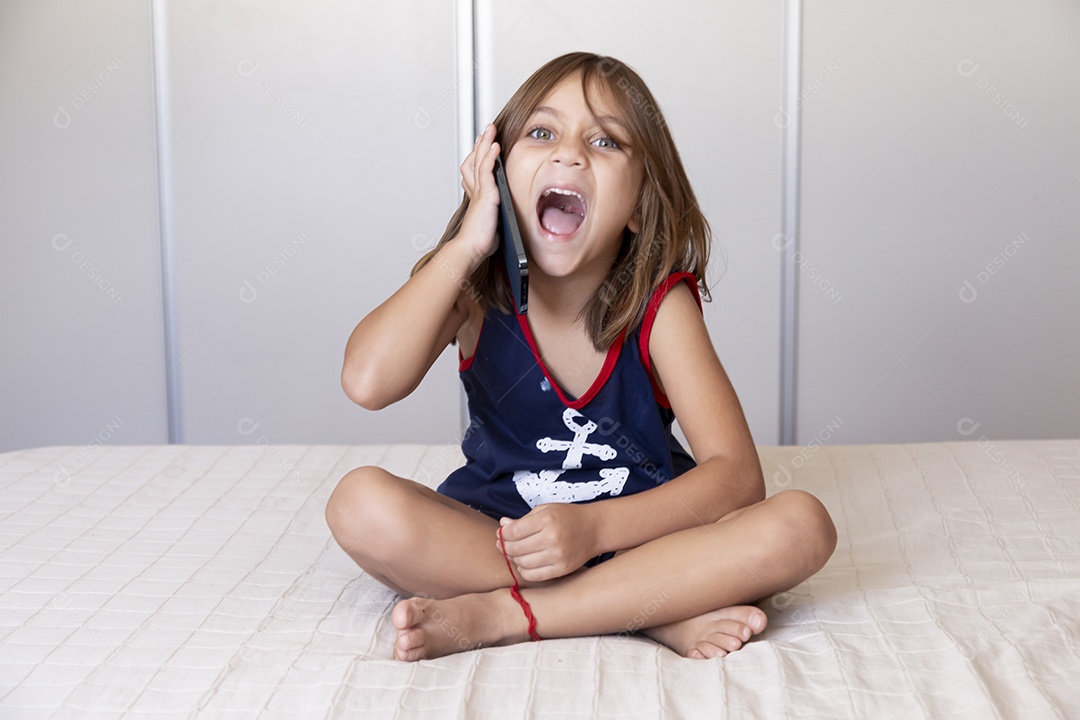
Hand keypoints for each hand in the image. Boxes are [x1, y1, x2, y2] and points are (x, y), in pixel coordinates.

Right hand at [456, 123, 500, 259]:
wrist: (471, 248)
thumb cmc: (480, 241)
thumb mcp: (492, 223)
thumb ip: (496, 215)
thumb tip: (502, 218)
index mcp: (478, 196)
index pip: (476, 170)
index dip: (479, 156)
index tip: (484, 146)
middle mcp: (476, 191)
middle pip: (476, 160)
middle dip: (481, 144)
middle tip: (486, 130)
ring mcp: (479, 191)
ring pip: (480, 160)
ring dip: (485, 143)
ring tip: (490, 129)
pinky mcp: (485, 194)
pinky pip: (487, 170)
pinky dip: (490, 157)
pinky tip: (495, 146)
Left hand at [497, 503, 599, 582]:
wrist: (594, 528)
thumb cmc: (567, 517)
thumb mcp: (545, 510)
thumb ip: (522, 520)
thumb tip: (502, 526)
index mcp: (546, 519)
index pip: (513, 532)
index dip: (503, 534)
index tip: (502, 534)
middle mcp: (552, 538)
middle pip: (515, 549)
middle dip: (505, 547)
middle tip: (504, 545)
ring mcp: (558, 556)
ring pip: (522, 563)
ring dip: (514, 559)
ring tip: (516, 553)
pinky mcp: (562, 569)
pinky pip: (534, 575)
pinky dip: (525, 571)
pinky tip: (526, 563)